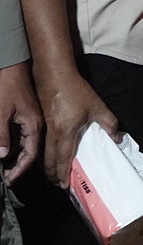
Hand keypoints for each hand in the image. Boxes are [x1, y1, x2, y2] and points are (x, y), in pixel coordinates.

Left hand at [0, 62, 41, 183]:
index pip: (31, 153)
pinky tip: (8, 150)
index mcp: (34, 124)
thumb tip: (2, 156)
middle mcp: (37, 123)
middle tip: (8, 177)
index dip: (20, 168)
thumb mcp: (0, 112)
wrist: (11, 65)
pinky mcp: (27, 114)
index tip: (10, 179)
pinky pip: (24, 136)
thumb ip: (1, 135)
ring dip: (17, 157)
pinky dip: (16, 146)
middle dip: (20, 166)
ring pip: (27, 144)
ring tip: (7, 168)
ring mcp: (33, 118)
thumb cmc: (7, 86)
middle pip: (31, 151)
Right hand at [37, 68, 117, 186]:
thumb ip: (109, 123)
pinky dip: (49, 153)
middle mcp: (52, 134)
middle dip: (54, 174)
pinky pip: (45, 144)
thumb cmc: (75, 91)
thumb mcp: (97, 106)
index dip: (63, 174)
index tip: (65, 186)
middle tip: (60, 183)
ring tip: (57, 172)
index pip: (63, 159)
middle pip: (49, 161)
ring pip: (45, 153)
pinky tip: (55, 153)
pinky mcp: (44, 122)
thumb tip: (118, 138)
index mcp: (65, 133)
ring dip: (50, 165)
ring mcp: (46, 128)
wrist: (55, 76)